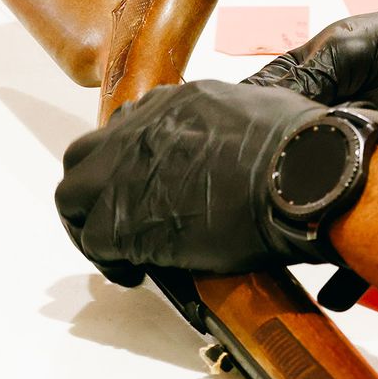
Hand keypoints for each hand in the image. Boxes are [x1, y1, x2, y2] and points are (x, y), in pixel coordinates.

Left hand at [55, 81, 335, 281]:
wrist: (305, 177)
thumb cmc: (303, 152)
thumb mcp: (258, 114)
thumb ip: (228, 130)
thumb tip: (235, 154)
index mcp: (173, 104)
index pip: (125, 130)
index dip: (128, 165)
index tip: (142, 188)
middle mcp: (140, 130)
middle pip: (84, 158)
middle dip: (92, 192)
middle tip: (113, 222)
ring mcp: (126, 173)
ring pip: (72, 198)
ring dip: (89, 226)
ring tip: (118, 253)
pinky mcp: (125, 219)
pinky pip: (93, 242)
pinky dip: (109, 262)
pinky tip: (133, 274)